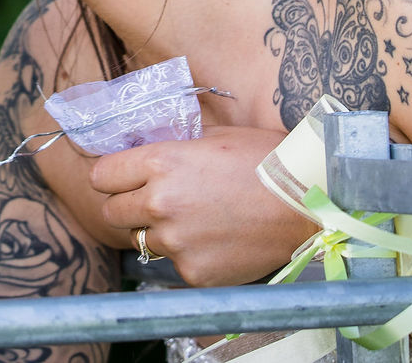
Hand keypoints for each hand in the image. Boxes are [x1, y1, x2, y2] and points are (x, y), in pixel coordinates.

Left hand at [89, 126, 315, 286]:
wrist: (309, 203)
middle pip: (111, 212)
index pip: (102, 176)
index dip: (112, 177)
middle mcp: (161, 203)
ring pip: (142, 240)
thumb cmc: (264, 161)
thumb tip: (140, 156)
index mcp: (160, 163)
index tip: (122, 179)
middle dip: (127, 205)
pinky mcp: (194, 273)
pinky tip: (217, 240)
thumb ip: (170, 151)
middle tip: (153, 202)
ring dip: (159, 231)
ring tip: (195, 220)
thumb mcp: (211, 139)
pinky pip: (175, 264)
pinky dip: (189, 255)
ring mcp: (177, 242)